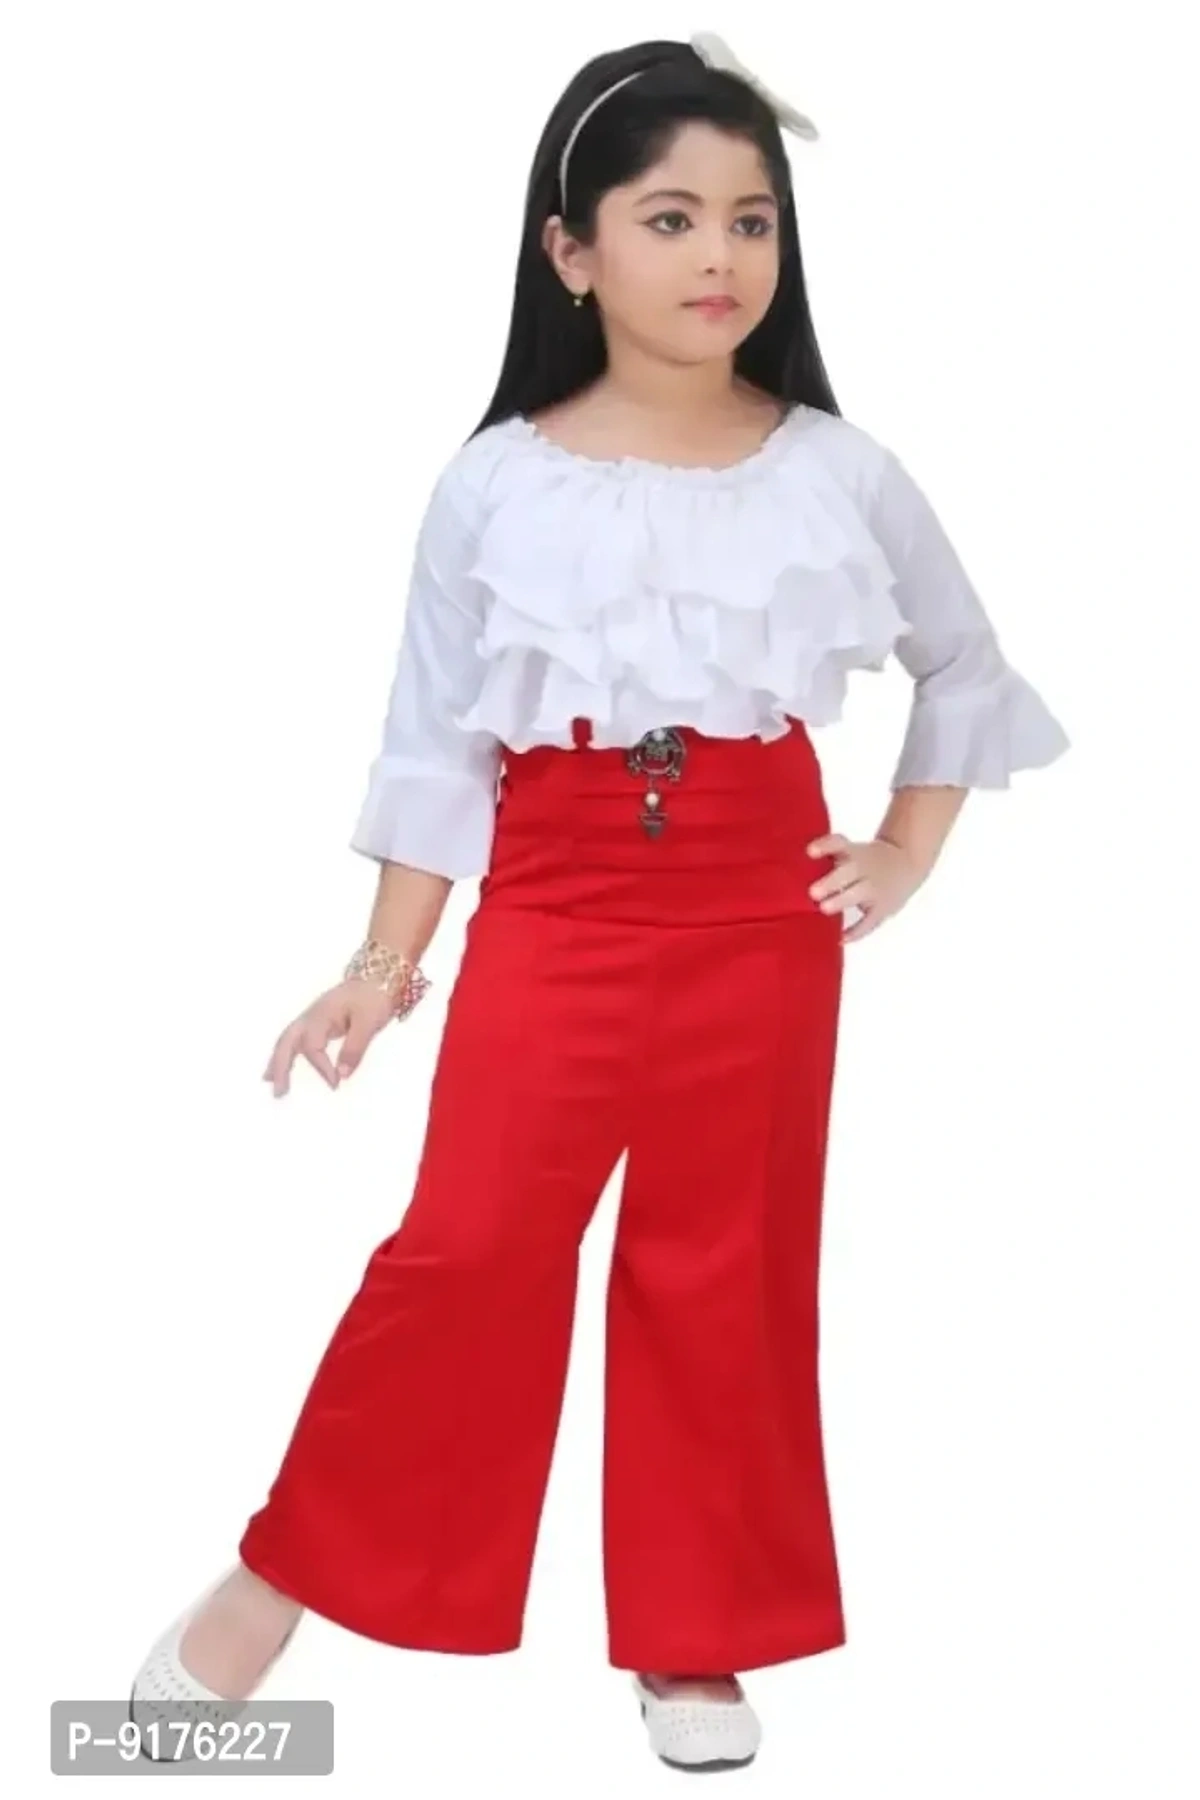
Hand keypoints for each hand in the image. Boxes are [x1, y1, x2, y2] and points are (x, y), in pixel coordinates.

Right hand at [262, 980, 395, 1097]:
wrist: (380, 975)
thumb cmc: (375, 996)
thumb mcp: (368, 1023)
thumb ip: (354, 1049)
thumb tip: (341, 1076)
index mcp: (321, 1015)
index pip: (312, 1047)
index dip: (321, 1067)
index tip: (335, 1084)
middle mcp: (311, 1016)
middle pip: (286, 1041)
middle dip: (280, 1067)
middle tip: (278, 1093)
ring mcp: (312, 1017)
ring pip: (287, 1039)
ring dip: (278, 1060)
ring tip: (269, 1082)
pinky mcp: (318, 1020)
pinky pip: (296, 1038)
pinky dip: (287, 1052)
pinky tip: (285, 1066)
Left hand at [806, 832, 927, 943]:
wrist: (907, 863)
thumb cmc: (866, 859)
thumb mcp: (852, 850)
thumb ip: (828, 856)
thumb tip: (792, 869)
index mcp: (855, 851)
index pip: (839, 843)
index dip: (825, 846)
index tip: (809, 851)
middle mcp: (865, 867)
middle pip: (850, 871)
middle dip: (831, 881)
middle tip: (813, 892)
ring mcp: (875, 887)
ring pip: (860, 894)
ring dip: (842, 901)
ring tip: (824, 909)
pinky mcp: (883, 908)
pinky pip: (871, 921)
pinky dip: (857, 931)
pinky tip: (841, 938)